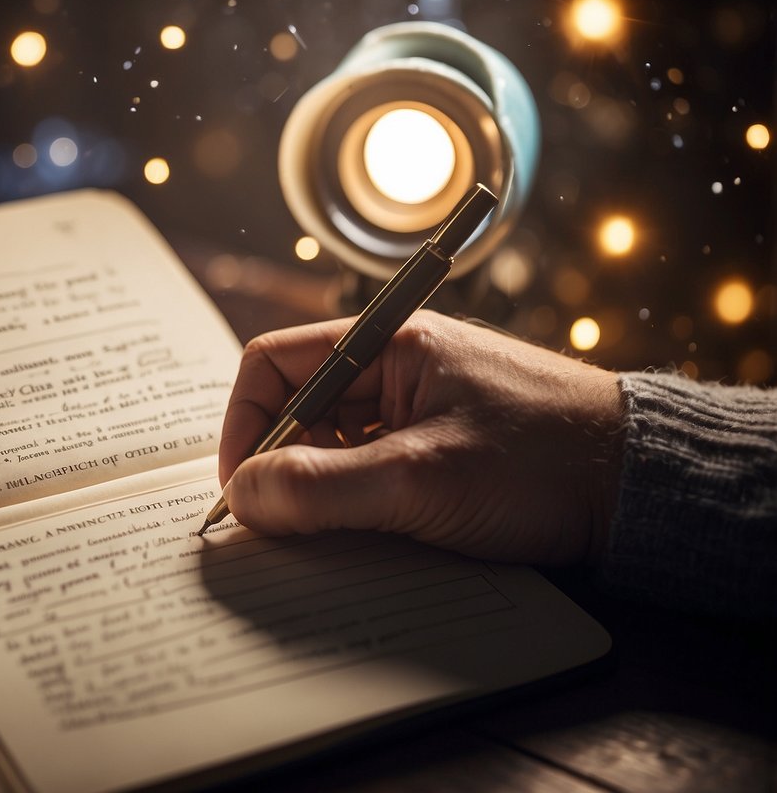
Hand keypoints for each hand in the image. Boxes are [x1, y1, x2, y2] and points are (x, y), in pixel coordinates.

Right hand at [218, 310, 624, 565]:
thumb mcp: (420, 479)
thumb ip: (322, 486)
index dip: (244, 424)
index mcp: (389, 343)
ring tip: (323, 534)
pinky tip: (361, 533)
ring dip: (315, 486)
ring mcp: (417, 406)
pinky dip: (352, 498)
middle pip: (298, 405)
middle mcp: (396, 366)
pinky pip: (368, 464)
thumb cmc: (542, 463)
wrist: (639, 485)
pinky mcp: (436, 444)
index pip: (275, 363)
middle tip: (274, 525)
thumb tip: (241, 497)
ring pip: (331, 440)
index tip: (240, 489)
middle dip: (277, 463)